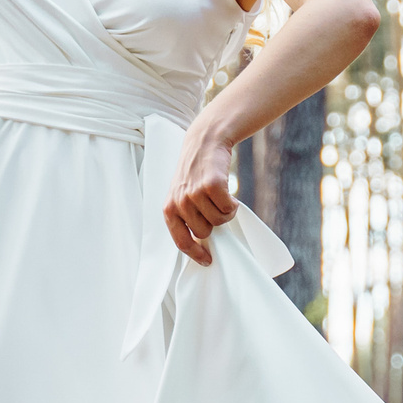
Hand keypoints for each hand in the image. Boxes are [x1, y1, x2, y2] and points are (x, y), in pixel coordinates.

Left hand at [161, 122, 238, 265]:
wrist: (204, 142)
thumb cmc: (195, 172)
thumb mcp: (181, 194)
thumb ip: (186, 217)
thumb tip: (200, 244)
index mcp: (169, 208)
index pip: (181, 241)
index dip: (195, 254)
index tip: (208, 260)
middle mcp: (180, 202)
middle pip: (204, 232)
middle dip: (213, 222)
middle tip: (213, 206)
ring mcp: (195, 194)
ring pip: (219, 222)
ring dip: (225, 212)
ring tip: (220, 196)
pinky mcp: (212, 185)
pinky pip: (229, 209)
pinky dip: (233, 204)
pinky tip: (228, 192)